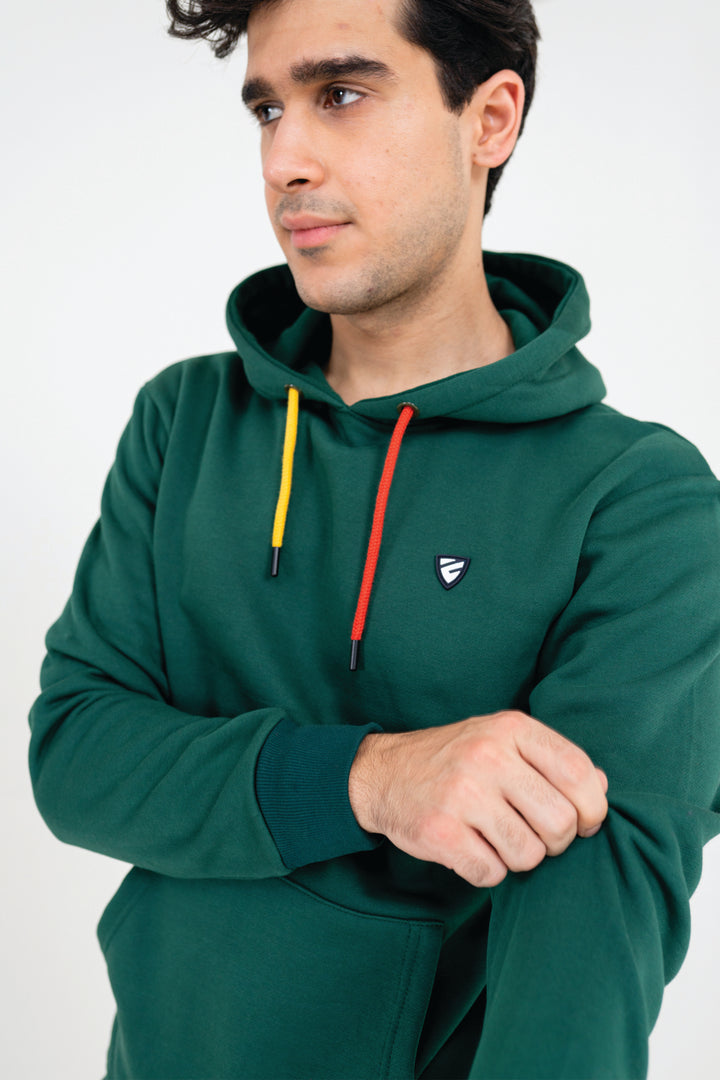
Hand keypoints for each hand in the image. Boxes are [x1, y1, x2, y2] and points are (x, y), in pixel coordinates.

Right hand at [348, 711, 607, 887]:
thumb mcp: (503, 741)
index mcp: (510, 729)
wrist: (382, 773)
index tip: (585, 822)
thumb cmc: (455, 759)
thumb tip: (601, 789)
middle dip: (555, 841)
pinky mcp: (439, 832)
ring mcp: (461, 794)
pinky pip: (491, 873)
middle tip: (535, 835)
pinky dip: (487, 871)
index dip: (593, 808)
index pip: (578, 772)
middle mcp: (487, 756)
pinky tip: (471, 849)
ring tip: (497, 839)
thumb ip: (552, 760)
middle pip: (560, 821)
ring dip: (519, 858)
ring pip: (529, 854)